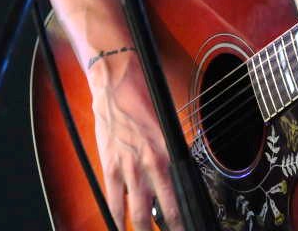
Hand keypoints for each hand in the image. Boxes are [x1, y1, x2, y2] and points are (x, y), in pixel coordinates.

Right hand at [88, 50, 182, 230]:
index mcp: (168, 151)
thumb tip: (177, 170)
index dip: (183, 216)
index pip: (179, 194)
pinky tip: (120, 227)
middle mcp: (150, 163)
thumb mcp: (165, 123)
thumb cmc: (142, 96)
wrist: (116, 81)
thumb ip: (170, 149)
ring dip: (142, 229)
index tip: (187, 224)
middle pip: (162, 210)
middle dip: (170, 228)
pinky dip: (117, 218)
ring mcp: (128, 167)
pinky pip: (113, 201)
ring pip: (137, 213)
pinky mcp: (109, 166)